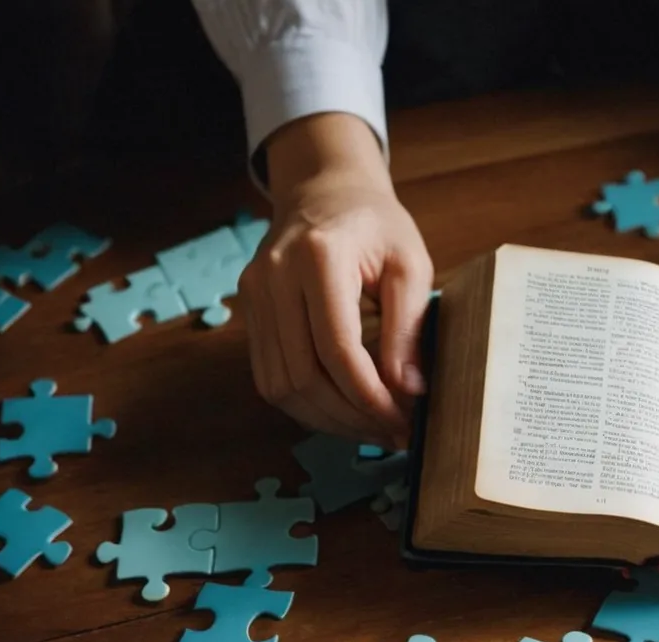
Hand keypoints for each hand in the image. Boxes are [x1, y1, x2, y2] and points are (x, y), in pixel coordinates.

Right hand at [239, 113, 432, 446]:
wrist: (324, 191)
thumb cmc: (375, 225)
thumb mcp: (410, 264)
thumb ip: (408, 326)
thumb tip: (409, 390)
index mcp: (318, 257)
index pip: (337, 349)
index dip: (369, 396)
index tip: (403, 421)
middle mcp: (273, 277)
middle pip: (303, 375)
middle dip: (351, 416)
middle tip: (394, 433)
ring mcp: (253, 296)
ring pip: (280, 386)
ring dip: (327, 419)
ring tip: (372, 428)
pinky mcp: (248, 312)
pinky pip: (269, 376)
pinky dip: (305, 405)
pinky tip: (342, 411)